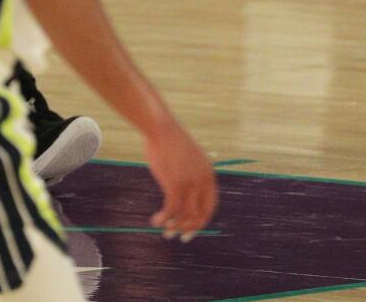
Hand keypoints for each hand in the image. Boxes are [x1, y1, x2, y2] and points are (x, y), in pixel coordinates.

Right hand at [145, 120, 217, 240]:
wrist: (160, 128)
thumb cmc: (168, 140)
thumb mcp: (187, 158)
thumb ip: (190, 175)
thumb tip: (184, 192)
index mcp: (209, 175)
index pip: (210, 206)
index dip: (201, 220)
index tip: (192, 229)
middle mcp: (202, 182)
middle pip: (199, 214)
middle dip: (190, 229)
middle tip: (181, 238)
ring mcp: (189, 184)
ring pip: (185, 215)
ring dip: (174, 227)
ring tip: (165, 233)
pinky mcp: (175, 185)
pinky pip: (170, 209)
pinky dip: (164, 219)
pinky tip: (155, 221)